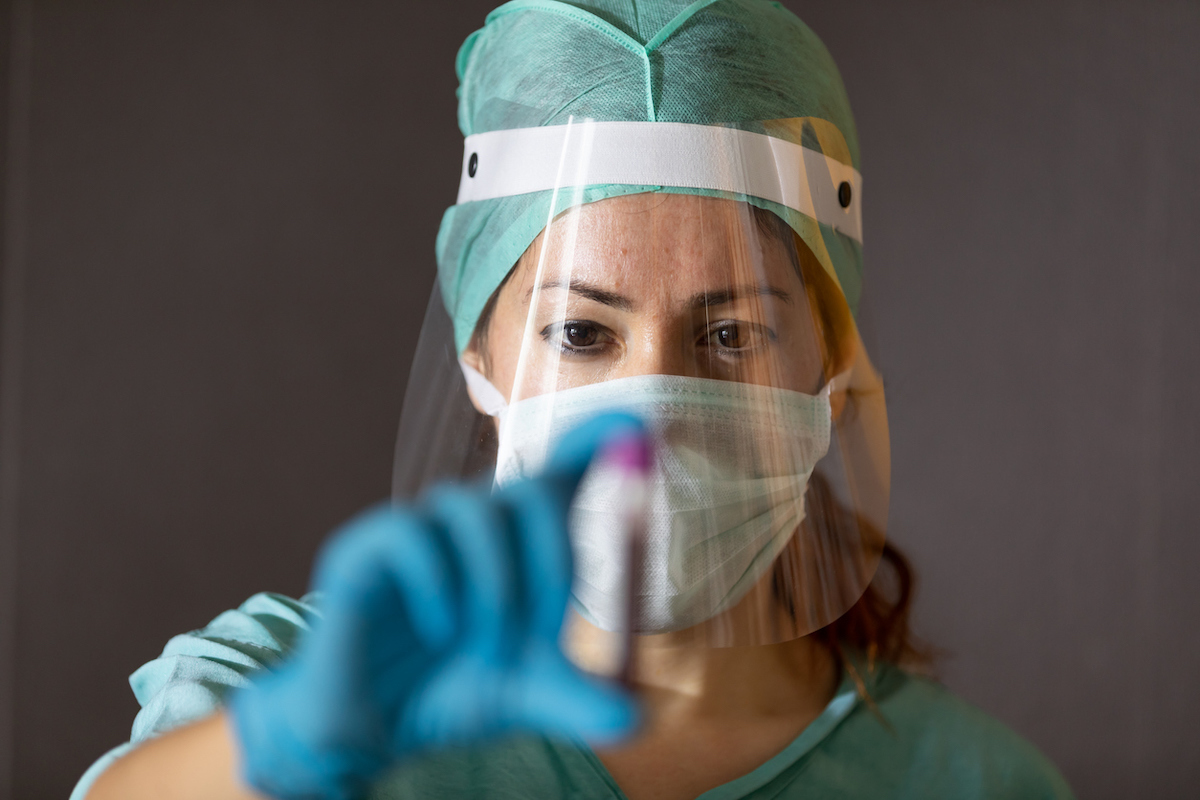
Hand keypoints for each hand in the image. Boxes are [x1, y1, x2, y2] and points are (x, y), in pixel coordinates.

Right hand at [229, 413, 643, 799]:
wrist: (368, 731)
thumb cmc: (448, 692)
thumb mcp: (524, 696)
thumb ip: (578, 700)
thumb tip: (635, 721)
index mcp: (514, 546)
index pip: (558, 475)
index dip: (594, 441)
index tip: (636, 424)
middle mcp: (469, 526)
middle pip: (529, 489)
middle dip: (551, 556)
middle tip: (544, 626)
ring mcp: (415, 530)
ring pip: (472, 506)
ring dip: (495, 580)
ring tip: (488, 644)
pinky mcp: (362, 550)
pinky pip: (409, 534)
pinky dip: (438, 583)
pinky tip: (440, 631)